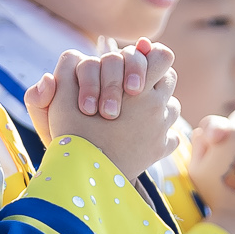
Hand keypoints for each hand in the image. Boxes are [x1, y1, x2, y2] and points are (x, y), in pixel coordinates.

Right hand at [26, 41, 180, 177]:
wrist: (83, 179)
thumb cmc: (72, 135)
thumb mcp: (62, 97)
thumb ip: (69, 70)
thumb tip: (79, 55)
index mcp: (140, 90)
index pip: (162, 57)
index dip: (150, 55)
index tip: (135, 62)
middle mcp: (158, 108)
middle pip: (169, 79)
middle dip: (152, 79)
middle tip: (130, 88)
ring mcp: (161, 131)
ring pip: (171, 106)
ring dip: (157, 105)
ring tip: (133, 112)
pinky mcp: (159, 151)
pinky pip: (171, 135)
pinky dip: (160, 132)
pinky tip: (140, 135)